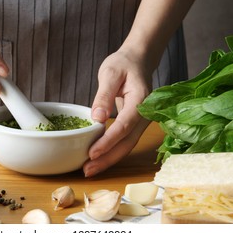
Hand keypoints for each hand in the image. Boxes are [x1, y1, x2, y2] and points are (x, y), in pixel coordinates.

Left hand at [83, 49, 151, 176]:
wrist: (137, 62)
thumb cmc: (123, 65)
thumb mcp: (111, 73)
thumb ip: (104, 96)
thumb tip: (97, 119)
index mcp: (141, 100)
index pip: (124, 125)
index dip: (108, 141)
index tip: (92, 152)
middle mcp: (145, 115)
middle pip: (127, 143)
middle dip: (107, 158)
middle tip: (87, 170)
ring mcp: (142, 121)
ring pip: (127, 146)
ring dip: (108, 159)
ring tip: (89, 170)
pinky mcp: (134, 125)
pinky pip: (124, 142)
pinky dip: (111, 152)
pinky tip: (97, 159)